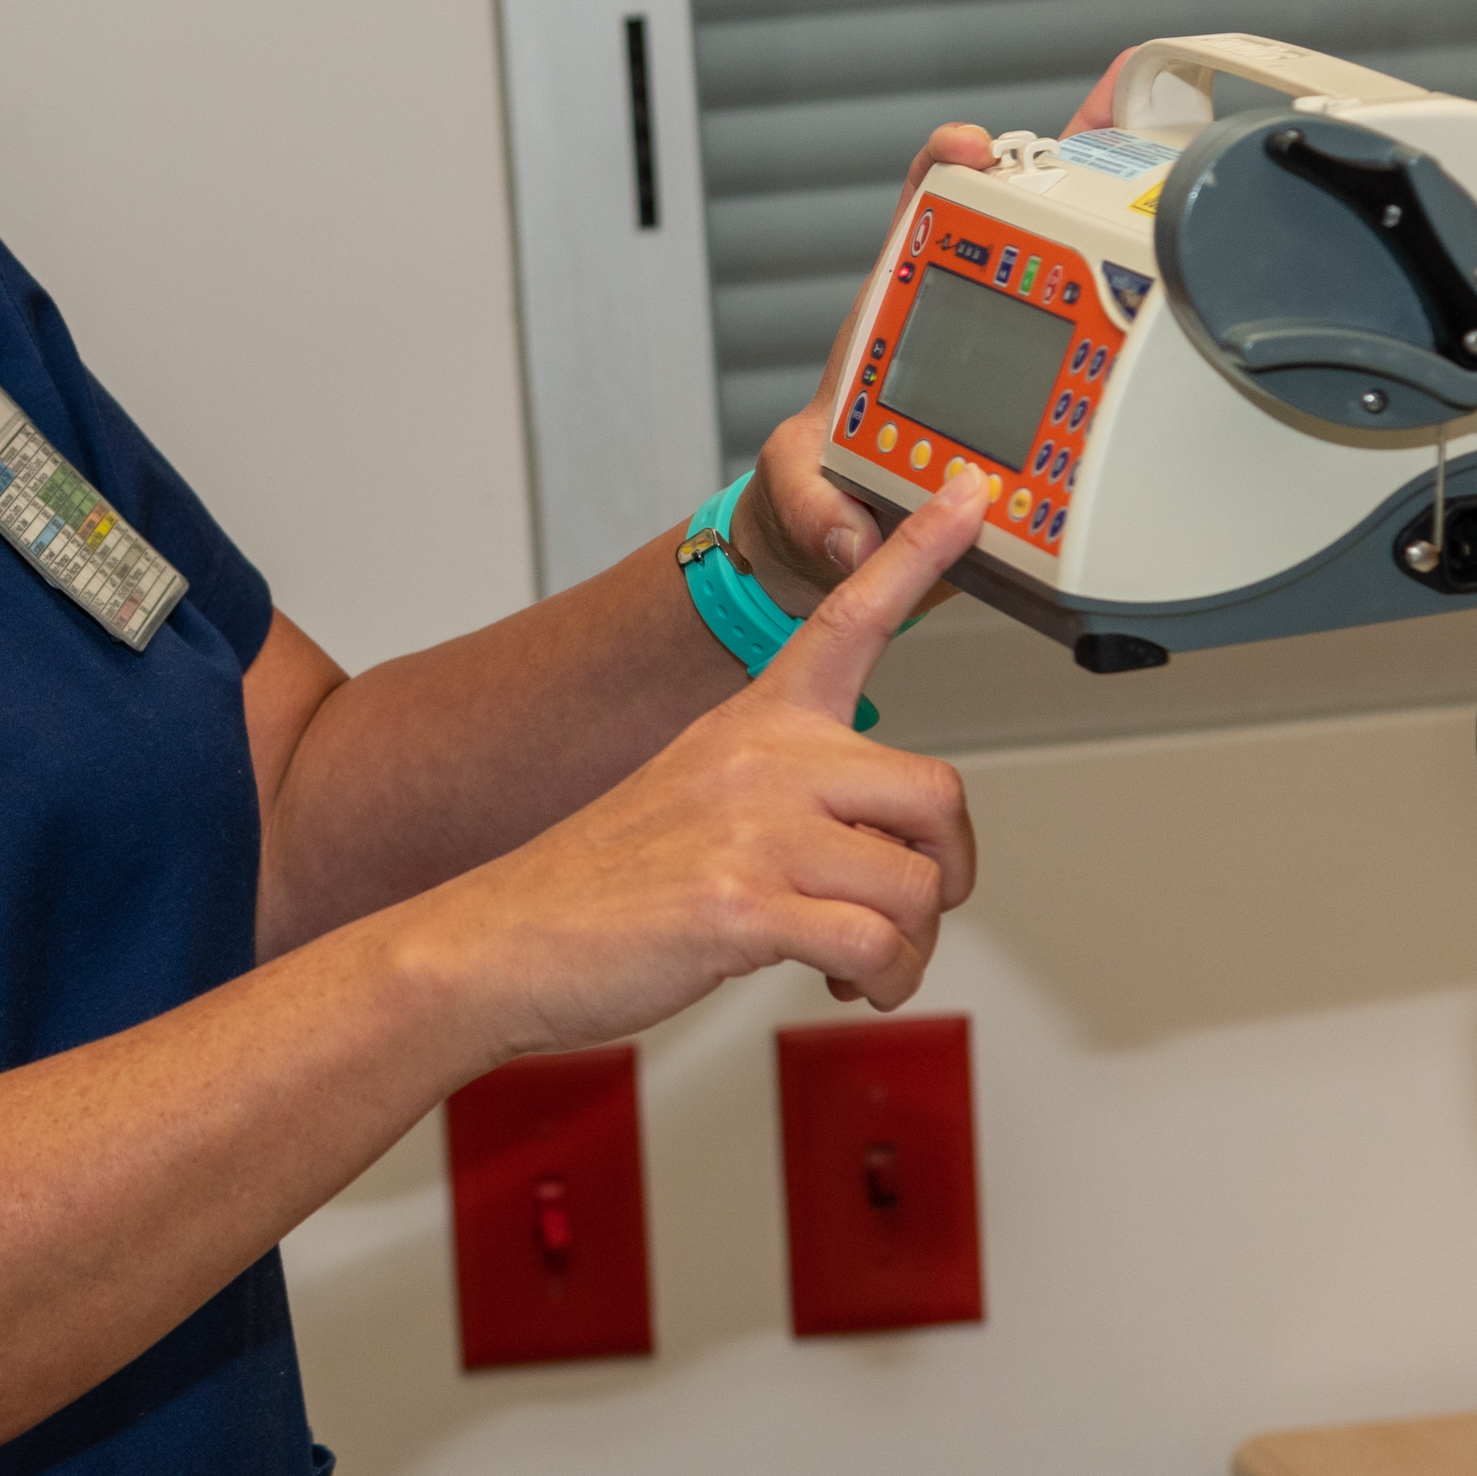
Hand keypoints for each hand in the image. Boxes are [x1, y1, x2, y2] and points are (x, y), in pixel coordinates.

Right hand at [409, 474, 987, 1058]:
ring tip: (860, 964)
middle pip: (937, 793)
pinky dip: (882, 981)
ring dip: (908, 948)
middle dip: (945, 870)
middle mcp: (760, 760)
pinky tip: (843, 985)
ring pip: (914, 884)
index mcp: (753, 722)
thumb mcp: (697, 793)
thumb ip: (791, 791)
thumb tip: (883, 845)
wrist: (508, 935)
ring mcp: (752, 831)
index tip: (969, 491)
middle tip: (908, 906)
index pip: (848, 617)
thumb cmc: (605, 878)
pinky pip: (875, 944)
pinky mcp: (742, 905)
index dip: (916, 551)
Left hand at [746, 46, 1144, 599]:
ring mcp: (1019, 348)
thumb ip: (809, 503)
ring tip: (1186, 170)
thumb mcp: (797, 484)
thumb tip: (848, 529)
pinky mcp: (1059, 391)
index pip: (920, 212)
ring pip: (1081, 269)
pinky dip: (1154, 304)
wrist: (860, 541)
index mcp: (902, 309)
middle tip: (1122, 150)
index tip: (972, 147)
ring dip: (1131, 220)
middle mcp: (967, 315)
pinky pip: (1111, 346)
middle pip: (1026, 220)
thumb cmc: (827, 480)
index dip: (944, 166)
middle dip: (1076, 166)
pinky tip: (1198, 265)